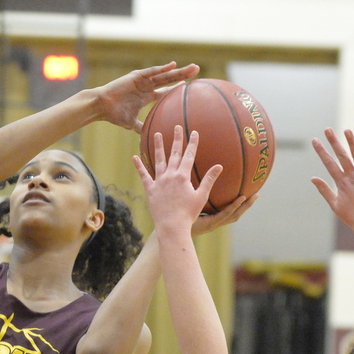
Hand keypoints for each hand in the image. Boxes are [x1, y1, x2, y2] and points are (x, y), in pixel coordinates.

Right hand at [96, 62, 199, 132]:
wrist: (102, 107)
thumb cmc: (114, 115)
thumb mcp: (131, 124)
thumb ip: (141, 128)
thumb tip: (147, 140)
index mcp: (147, 96)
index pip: (166, 91)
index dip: (178, 88)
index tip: (191, 87)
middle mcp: (147, 86)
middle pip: (170, 80)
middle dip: (184, 76)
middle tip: (198, 71)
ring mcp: (142, 80)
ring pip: (164, 75)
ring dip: (179, 71)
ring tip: (193, 68)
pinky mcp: (136, 76)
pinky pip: (151, 72)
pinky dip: (162, 69)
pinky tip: (173, 65)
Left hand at [133, 126, 254, 234]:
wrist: (172, 226)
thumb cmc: (189, 214)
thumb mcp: (201, 196)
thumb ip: (209, 180)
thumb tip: (219, 166)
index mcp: (183, 177)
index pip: (189, 156)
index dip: (192, 143)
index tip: (194, 132)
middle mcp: (170, 176)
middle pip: (174, 154)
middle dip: (177, 139)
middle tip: (177, 126)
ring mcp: (159, 182)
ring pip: (158, 160)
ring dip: (158, 146)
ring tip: (157, 134)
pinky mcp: (150, 190)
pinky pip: (144, 176)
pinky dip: (139, 166)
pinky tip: (135, 157)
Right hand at [311, 128, 353, 231]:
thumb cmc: (352, 216)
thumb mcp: (334, 204)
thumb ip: (324, 190)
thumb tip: (312, 178)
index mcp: (341, 183)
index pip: (329, 163)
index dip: (321, 151)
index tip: (315, 140)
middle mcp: (352, 178)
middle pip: (342, 156)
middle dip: (333, 142)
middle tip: (327, 129)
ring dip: (352, 143)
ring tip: (346, 130)